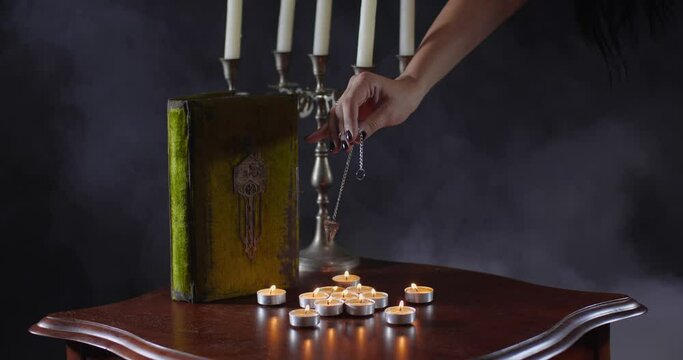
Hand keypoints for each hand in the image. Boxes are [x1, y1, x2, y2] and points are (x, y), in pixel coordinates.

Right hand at [304, 72, 424, 152]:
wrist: (406, 93)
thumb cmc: (402, 98)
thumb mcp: (390, 113)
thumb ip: (371, 124)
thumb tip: (356, 138)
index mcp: (364, 82)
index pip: (350, 103)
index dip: (348, 123)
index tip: (350, 139)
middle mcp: (353, 86)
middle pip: (340, 110)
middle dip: (340, 130)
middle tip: (344, 148)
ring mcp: (349, 95)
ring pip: (336, 115)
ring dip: (334, 133)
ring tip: (335, 149)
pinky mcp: (349, 104)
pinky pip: (337, 118)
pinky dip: (328, 129)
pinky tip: (314, 138)